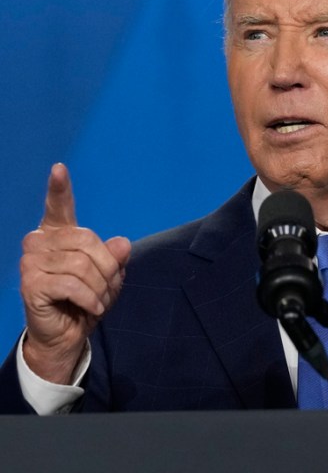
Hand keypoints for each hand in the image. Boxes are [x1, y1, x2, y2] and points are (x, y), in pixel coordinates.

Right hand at [20, 163, 130, 383]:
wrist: (68, 333)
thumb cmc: (87, 297)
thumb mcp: (110, 275)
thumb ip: (115, 257)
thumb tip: (122, 244)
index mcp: (58, 233)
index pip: (59, 206)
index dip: (59, 188)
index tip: (59, 168)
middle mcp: (40, 241)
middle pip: (87, 241)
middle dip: (108, 268)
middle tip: (108, 288)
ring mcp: (31, 262)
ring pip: (82, 265)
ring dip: (101, 288)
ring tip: (99, 300)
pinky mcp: (30, 283)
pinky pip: (73, 285)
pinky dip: (91, 299)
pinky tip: (93, 308)